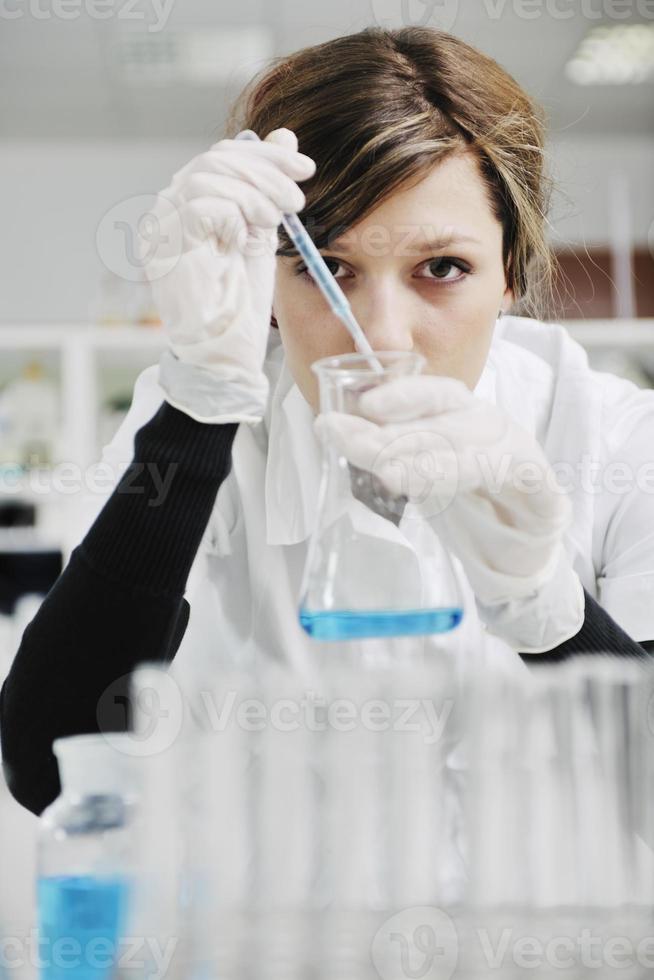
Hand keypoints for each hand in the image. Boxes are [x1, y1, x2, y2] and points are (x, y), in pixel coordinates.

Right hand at [137, 129, 315, 422]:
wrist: (224, 353)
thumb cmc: (239, 304)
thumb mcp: (261, 234)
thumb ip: (267, 190)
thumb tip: (284, 138)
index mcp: (188, 206)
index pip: (222, 157)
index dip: (266, 156)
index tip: (305, 168)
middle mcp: (167, 211)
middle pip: (215, 159)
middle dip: (266, 170)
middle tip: (297, 197)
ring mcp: (161, 226)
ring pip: (209, 175)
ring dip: (255, 194)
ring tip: (278, 221)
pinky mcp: (166, 243)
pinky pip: (203, 204)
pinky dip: (235, 215)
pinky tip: (247, 240)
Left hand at [314, 374, 584, 652]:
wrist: (530, 538)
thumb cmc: (473, 496)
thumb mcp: (427, 468)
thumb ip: (388, 452)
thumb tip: (332, 431)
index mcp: (464, 415)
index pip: (433, 395)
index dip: (402, 396)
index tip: (364, 406)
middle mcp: (491, 427)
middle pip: (443, 425)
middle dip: (392, 434)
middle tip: (346, 440)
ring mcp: (519, 455)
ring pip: (473, 453)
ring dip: (428, 463)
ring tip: (387, 474)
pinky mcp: (543, 492)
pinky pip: (517, 480)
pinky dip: (485, 478)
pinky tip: (442, 486)